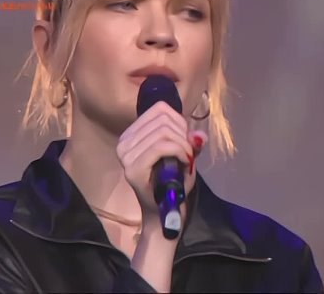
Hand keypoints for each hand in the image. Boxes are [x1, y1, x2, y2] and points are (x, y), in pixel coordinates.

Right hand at [116, 101, 206, 226]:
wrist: (164, 214)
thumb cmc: (171, 185)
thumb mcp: (183, 155)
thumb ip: (189, 140)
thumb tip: (199, 134)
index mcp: (132, 134)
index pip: (160, 110)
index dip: (179, 121)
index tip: (185, 140)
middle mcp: (124, 142)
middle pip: (163, 120)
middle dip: (183, 135)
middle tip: (188, 153)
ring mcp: (126, 155)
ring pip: (163, 132)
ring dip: (183, 145)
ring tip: (186, 160)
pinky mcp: (132, 168)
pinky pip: (161, 146)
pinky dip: (179, 151)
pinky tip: (184, 162)